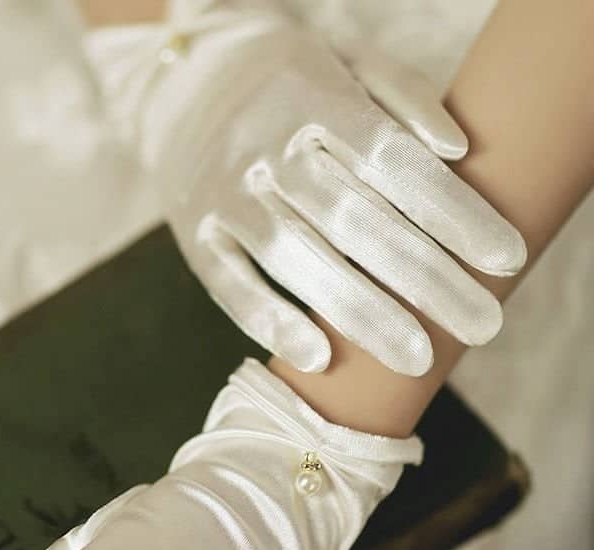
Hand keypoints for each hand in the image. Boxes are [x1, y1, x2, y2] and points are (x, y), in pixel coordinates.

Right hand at [85, 1, 526, 373]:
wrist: (178, 86)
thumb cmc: (282, 81)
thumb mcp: (343, 59)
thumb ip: (401, 94)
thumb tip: (457, 149)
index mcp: (311, 97)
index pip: (393, 161)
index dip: (451, 211)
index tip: (504, 259)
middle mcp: (264, 146)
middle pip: (354, 219)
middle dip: (424, 278)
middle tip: (482, 325)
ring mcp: (224, 193)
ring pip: (295, 258)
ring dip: (360, 312)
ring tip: (417, 359)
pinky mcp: (194, 235)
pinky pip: (230, 283)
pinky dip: (270, 320)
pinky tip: (319, 357)